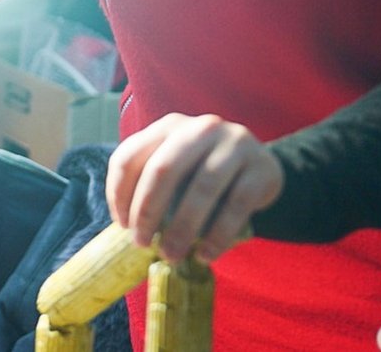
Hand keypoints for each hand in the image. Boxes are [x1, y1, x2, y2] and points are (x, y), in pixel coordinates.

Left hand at [106, 112, 282, 263]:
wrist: (261, 167)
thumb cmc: (205, 172)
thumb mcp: (177, 165)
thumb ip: (152, 181)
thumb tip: (127, 225)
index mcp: (169, 126)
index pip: (131, 155)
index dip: (119, 192)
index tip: (122, 225)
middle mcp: (199, 128)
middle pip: (163, 169)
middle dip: (147, 211)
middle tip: (141, 243)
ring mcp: (234, 144)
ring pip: (201, 188)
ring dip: (182, 228)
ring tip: (171, 254)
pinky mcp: (262, 168)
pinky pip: (236, 206)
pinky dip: (218, 235)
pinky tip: (205, 254)